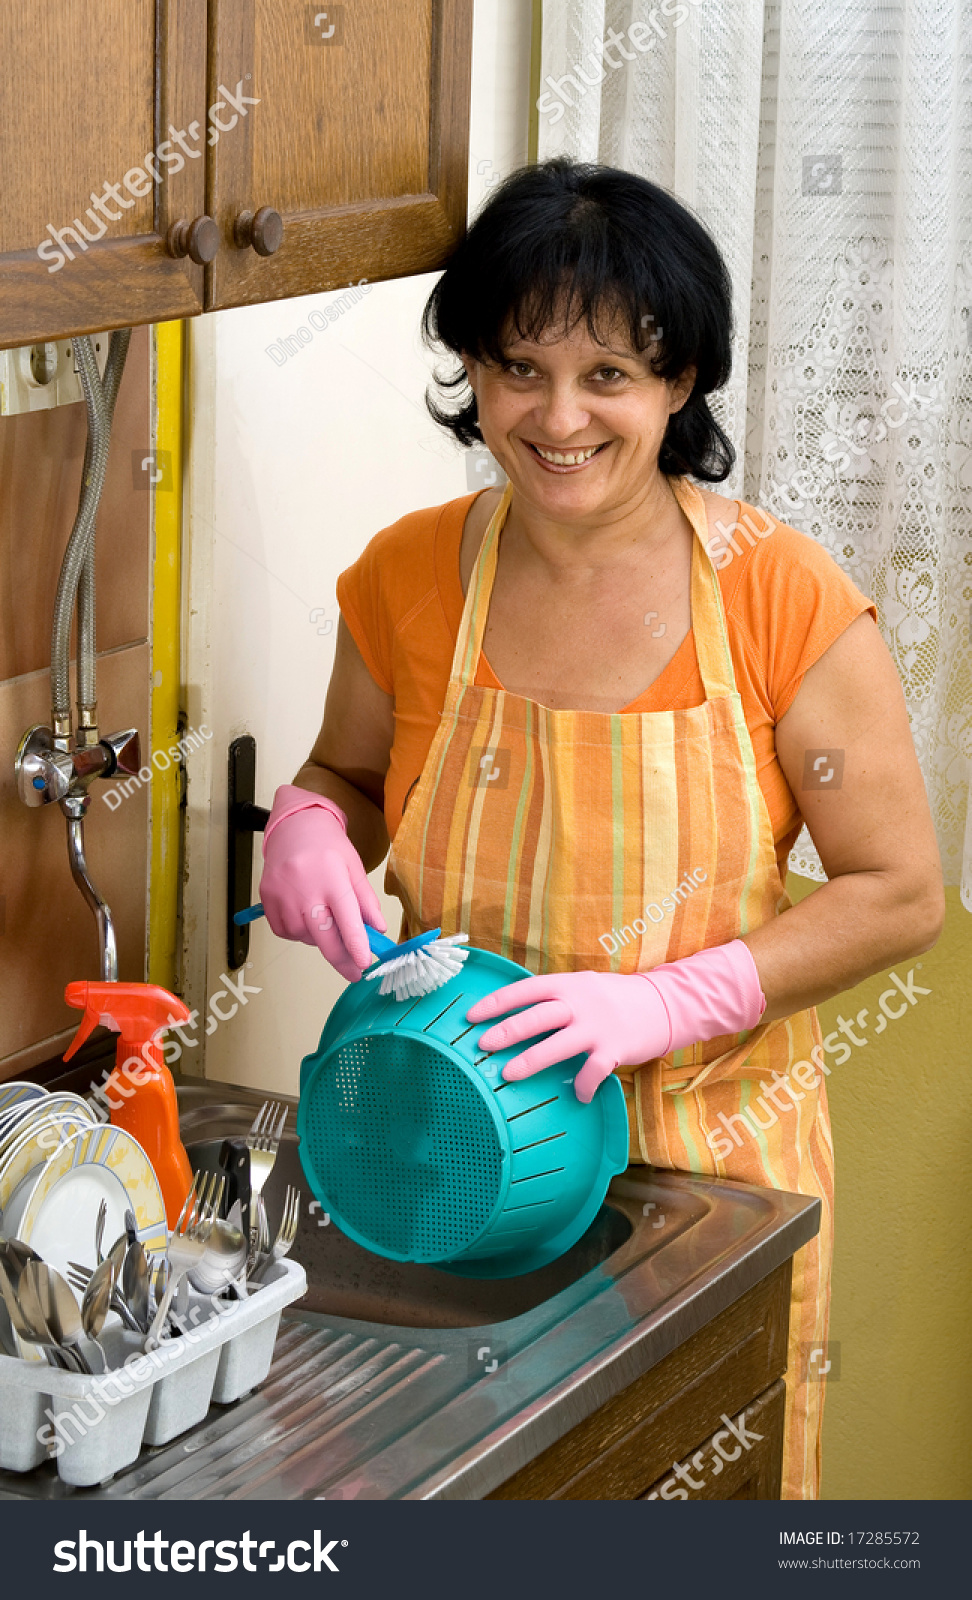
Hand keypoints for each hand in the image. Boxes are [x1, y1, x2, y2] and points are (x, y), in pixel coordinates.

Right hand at [259, 789, 385, 981]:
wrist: (294, 826)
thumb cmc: (328, 848)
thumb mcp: (354, 867)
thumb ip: (366, 900)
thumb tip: (378, 930)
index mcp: (332, 878)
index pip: (346, 919)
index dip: (356, 946)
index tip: (364, 965)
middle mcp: (305, 887)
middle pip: (323, 936)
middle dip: (341, 959)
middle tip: (354, 971)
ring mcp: (282, 894)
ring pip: (303, 937)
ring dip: (317, 939)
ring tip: (324, 921)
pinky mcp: (267, 898)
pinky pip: (284, 931)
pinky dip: (297, 933)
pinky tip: (305, 917)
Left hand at [466, 971, 672, 1102]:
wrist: (665, 1004)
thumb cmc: (616, 999)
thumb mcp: (584, 987)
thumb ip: (556, 998)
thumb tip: (517, 1013)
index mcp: (569, 984)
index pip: (526, 989)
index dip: (497, 1002)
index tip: (472, 1015)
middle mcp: (581, 1002)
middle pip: (537, 1016)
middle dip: (507, 1031)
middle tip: (482, 1045)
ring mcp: (598, 1026)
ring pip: (557, 1044)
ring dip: (530, 1060)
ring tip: (507, 1074)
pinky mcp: (616, 1048)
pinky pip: (592, 1071)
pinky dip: (581, 1085)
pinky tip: (576, 1095)